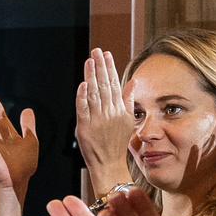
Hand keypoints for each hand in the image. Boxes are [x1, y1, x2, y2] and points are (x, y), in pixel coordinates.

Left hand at [73, 49, 136, 189]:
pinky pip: (83, 109)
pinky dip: (82, 96)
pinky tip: (82, 84)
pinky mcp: (85, 127)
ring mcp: (97, 119)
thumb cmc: (116, 143)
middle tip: (96, 51)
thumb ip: (128, 99)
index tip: (107, 54)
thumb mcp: (127, 120)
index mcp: (119, 109)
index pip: (114, 84)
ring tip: (89, 60)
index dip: (110, 68)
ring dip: (91, 76)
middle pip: (104, 85)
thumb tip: (133, 81)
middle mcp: (109, 112)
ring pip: (94, 94)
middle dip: (100, 66)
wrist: (109, 164)